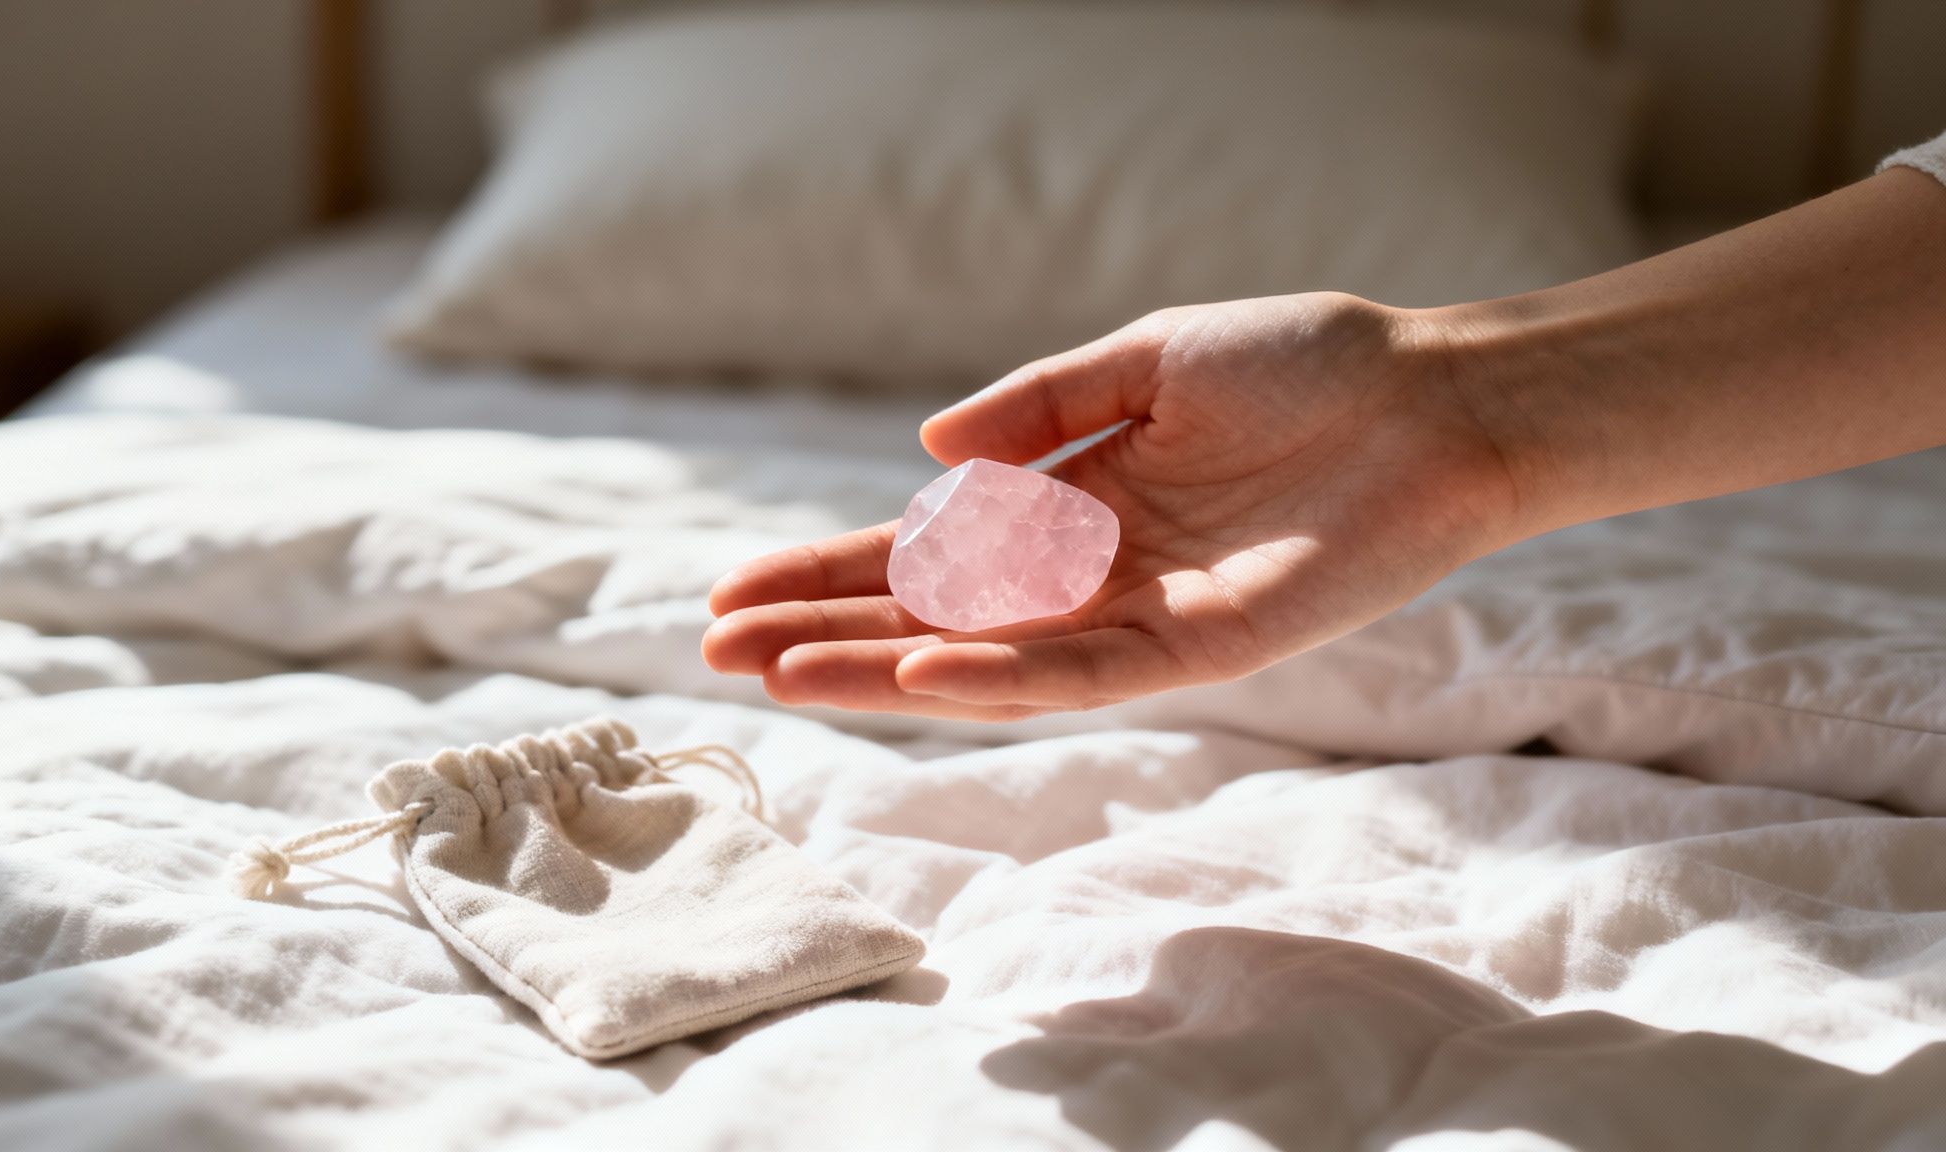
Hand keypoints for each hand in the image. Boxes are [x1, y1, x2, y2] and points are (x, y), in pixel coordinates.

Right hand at [703, 292, 1525, 718]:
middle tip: (717, 652)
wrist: (1431, 397)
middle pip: (929, 620)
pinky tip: (917, 676)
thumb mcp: (1143, 359)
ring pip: (983, 663)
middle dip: (823, 634)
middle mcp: (1088, 576)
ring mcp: (1138, 619)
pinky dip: (998, 678)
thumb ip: (1038, 408)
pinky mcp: (1200, 647)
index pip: (921, 552)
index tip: (735, 591)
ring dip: (878, 672)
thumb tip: (924, 450)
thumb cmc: (1303, 365)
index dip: (829, 571)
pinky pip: (1082, 672)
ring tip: (776, 676)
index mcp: (1068, 507)